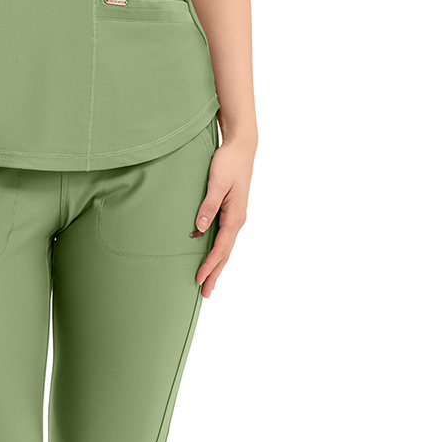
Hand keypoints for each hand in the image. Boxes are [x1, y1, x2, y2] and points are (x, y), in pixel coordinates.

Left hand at [192, 134, 255, 298]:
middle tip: (206, 294)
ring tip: (209, 282)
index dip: (209, 264)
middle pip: (225, 253)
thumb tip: (200, 228)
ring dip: (218, 266)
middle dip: (215, 274)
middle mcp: (237, 220)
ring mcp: (236, 217)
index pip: (220, 247)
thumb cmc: (228, 162)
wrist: (241, 147)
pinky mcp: (232, 212)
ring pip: (226, 247)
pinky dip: (219, 252)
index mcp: (235, 216)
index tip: (199, 278)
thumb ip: (208, 205)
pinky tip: (212, 257)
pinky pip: (225, 238)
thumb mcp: (216, 182)